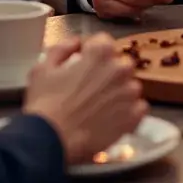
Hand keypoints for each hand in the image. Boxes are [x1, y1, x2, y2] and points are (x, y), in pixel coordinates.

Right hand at [24, 34, 147, 164]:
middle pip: (120, 64)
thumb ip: (62, 48)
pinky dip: (129, 112)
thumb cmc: (45, 103)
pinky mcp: (134, 116)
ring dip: (119, 92)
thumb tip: (76, 42)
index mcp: (101, 52)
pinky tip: (112, 118)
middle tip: (90, 88)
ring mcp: (130, 93)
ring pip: (130, 86)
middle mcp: (120, 68)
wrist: (49, 141)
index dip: (91, 52)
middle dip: (107, 72)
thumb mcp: (43, 67)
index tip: (83, 63)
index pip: (103, 42)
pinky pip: (139, 108)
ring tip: (100, 106)